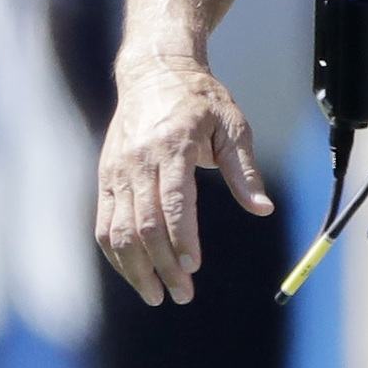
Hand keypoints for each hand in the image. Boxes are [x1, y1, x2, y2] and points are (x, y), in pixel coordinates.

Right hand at [96, 57, 271, 305]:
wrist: (154, 72)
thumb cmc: (200, 101)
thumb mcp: (232, 126)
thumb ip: (245, 171)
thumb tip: (263, 209)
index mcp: (171, 146)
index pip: (172, 202)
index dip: (181, 238)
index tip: (193, 267)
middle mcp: (138, 162)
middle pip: (144, 225)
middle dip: (162, 266)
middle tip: (182, 295)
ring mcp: (116, 172)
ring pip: (118, 231)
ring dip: (135, 269)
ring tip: (156, 295)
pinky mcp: (106, 179)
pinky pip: (104, 225)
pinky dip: (116, 255)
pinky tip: (134, 274)